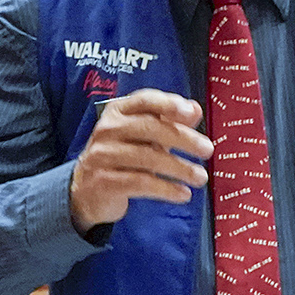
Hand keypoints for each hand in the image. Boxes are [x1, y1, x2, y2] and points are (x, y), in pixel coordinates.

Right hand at [67, 89, 212, 232]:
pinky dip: (166, 189)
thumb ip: (168, 121)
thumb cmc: (121, 156)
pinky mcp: (104, 181)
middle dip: (183, 139)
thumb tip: (195, 110)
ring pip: (148, 158)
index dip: (168, 104)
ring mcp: (102, 155)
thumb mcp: (143, 135)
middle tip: (207, 150)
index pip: (144, 100)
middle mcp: (107, 129)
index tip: (191, 113)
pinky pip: (141, 183)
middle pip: (150, 128)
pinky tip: (183, 194)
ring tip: (200, 177)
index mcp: (118, 111)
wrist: (86, 190)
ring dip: (179, 168)